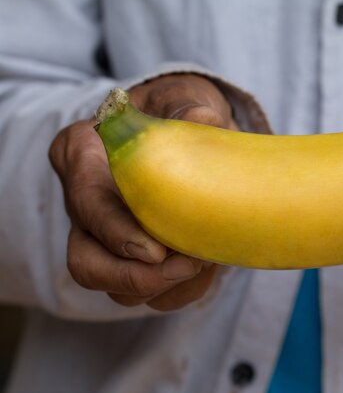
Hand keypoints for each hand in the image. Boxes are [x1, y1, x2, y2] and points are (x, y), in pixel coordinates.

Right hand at [49, 74, 236, 310]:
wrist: (189, 135)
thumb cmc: (178, 112)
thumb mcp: (183, 97)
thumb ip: (189, 106)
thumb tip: (205, 121)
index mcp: (85, 156)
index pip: (86, 202)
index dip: (116, 232)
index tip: (155, 251)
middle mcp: (87, 204)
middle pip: (87, 262)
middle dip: (136, 277)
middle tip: (188, 266)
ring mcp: (107, 237)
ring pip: (117, 287)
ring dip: (164, 286)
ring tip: (206, 260)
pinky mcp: (134, 259)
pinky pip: (150, 294)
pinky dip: (180, 291)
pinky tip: (207, 267)